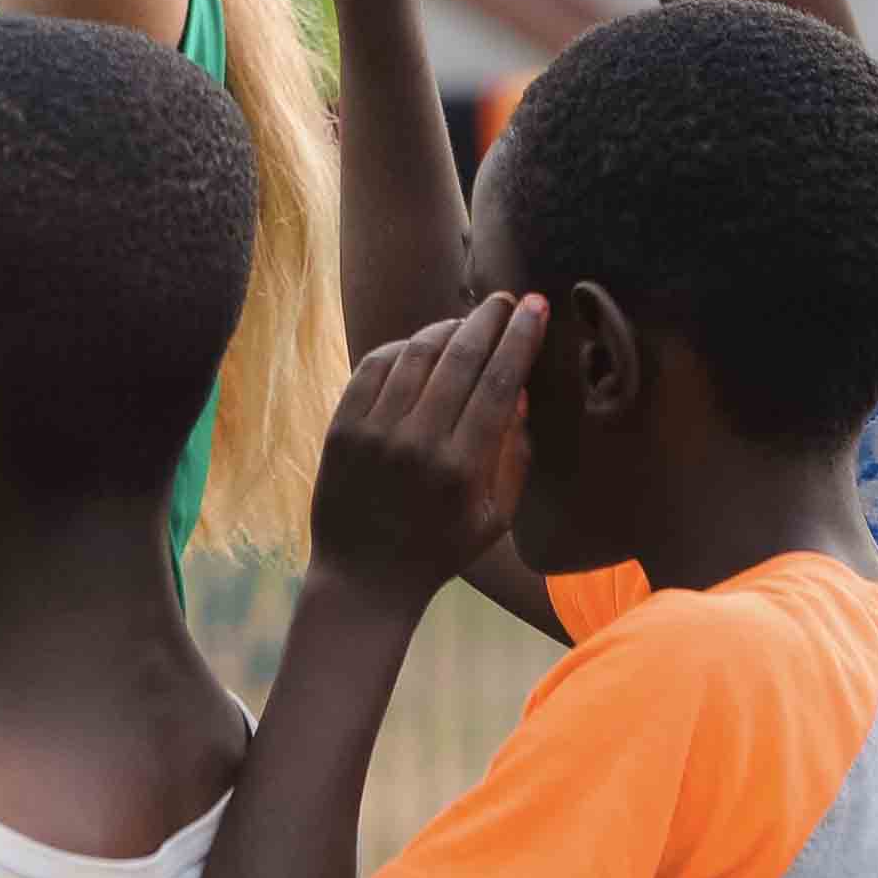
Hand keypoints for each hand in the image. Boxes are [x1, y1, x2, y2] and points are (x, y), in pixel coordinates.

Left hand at [310, 294, 548, 596]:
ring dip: (447, 328)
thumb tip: (520, 391)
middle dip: (489, 320)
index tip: (535, 307)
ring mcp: (374, 433)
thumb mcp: (494, 518)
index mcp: (462, 468)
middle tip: (507, 300)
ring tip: (467, 321)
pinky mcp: (342, 428)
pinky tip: (420, 345)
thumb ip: (515, 456)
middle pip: (460, 358)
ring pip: (416, 354)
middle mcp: (417, 444)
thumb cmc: (440, 549)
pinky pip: (374, 367)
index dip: (520, 338)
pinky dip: (401, 347)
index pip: (498, 383)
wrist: (364, 577)